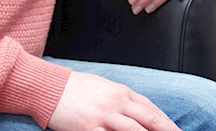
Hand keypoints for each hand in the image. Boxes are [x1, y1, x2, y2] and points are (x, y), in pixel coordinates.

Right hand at [47, 71, 179, 130]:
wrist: (48, 87)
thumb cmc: (76, 88)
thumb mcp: (105, 87)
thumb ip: (123, 99)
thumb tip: (141, 111)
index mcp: (122, 92)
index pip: (151, 109)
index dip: (167, 122)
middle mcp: (116, 103)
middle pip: (149, 120)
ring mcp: (103, 116)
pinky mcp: (88, 128)